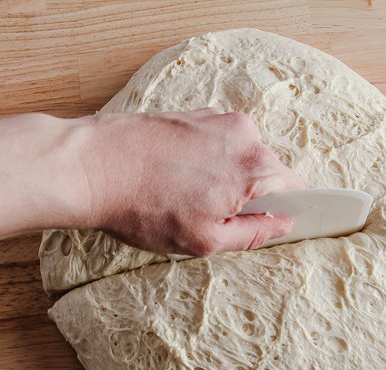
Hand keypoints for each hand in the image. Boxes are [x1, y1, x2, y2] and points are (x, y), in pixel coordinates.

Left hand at [77, 109, 306, 255]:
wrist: (90, 166)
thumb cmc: (143, 207)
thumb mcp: (205, 240)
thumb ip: (253, 233)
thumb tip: (281, 226)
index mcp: (256, 169)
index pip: (296, 188)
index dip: (284, 210)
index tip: (267, 223)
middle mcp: (244, 136)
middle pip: (266, 172)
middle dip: (247, 196)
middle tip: (210, 217)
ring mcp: (216, 119)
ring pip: (238, 156)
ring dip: (223, 178)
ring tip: (184, 196)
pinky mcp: (192, 114)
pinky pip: (215, 142)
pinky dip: (203, 161)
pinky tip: (173, 178)